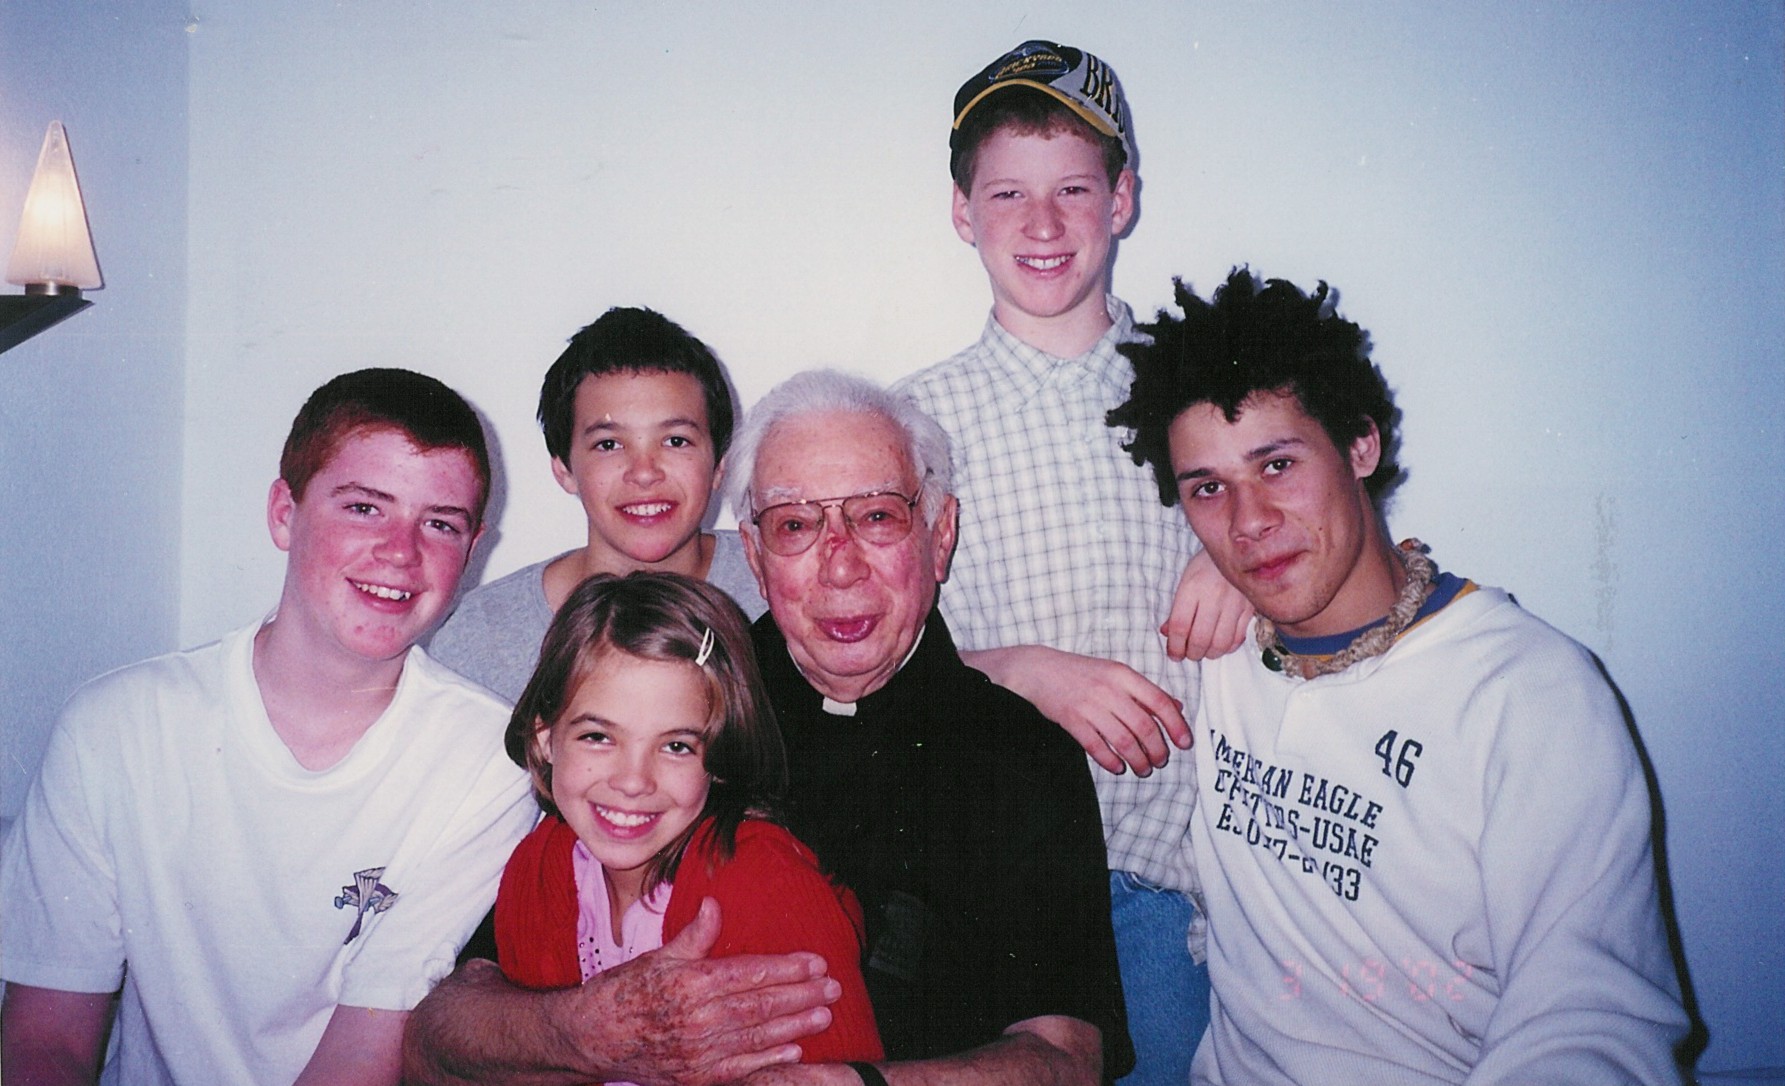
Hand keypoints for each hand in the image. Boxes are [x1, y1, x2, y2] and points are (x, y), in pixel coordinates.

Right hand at [570, 898, 840, 1085]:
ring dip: (795, 1025)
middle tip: (834, 986)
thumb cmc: (622, 992)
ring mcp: (698, 1051)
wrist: (590, 1038)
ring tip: (824, 1014)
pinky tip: (793, 1050)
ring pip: (758, 1036)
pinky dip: (768, 1060)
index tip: (816, 961)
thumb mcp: (657, 956)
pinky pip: (740, 1068)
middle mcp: (699, 1018)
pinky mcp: (694, 1076)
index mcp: (691, 982)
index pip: (751, 972)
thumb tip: (715, 905)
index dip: (788, 967)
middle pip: (762, 1005)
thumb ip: (693, 935)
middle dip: (803, 995)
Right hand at [964, 645, 1187, 775]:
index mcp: (1123, 675)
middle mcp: (1109, 689)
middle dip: (1157, 750)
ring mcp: (1089, 705)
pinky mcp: (1071, 720)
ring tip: (1143, 769)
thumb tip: (1177, 708)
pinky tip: (1118, 767)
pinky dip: (1111, 761)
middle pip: (1144, 726)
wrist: (1038, 669)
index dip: (1176, 725)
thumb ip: (1145, 691)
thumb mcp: (1116, 672)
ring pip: (1123, 740)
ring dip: (1138, 760)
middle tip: (1160, 762)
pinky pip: (1097, 747)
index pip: (1159, 702)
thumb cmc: (1081, 672)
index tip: (1184, 743)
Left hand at [1161, 550, 1252, 661]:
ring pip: (1220, 642)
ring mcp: (1234, 602)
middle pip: (1200, 638)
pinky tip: (1221, 643)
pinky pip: (1238, 637)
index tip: (1174, 654)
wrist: (1236, 549)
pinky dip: (1228, 647)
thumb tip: (1167, 635)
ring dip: (1210, 653)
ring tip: (1205, 651)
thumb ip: (1177, 610)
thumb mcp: (1185, 582)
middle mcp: (1213, 595)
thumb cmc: (1206, 567)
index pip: (1180, 626)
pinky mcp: (1250, 607)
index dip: (1175, 646)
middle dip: (1192, 653)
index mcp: (1192, 587)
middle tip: (1190, 654)